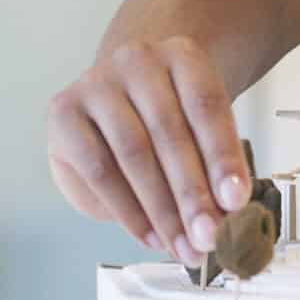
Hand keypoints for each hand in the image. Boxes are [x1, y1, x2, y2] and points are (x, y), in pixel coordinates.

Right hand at [45, 35, 250, 265]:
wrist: (123, 93)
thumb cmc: (167, 112)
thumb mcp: (200, 128)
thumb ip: (213, 163)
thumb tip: (226, 213)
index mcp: (181, 55)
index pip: (206, 106)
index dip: (222, 157)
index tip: (235, 200)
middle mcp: (137, 61)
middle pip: (169, 133)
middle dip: (192, 195)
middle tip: (208, 235)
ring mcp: (98, 83)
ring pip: (133, 154)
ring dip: (161, 209)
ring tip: (182, 244)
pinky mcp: (65, 112)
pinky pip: (99, 170)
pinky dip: (127, 211)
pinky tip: (148, 233)